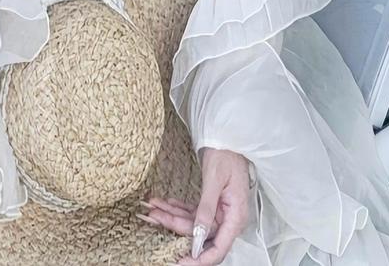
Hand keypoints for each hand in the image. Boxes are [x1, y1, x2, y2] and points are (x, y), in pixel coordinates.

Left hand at [139, 147, 251, 265]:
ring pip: (193, 222)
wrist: (228, 137)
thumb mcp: (214, 180)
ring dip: (172, 215)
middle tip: (154, 218)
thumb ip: (207, 208)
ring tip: (152, 207)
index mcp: (235, 217)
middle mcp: (229, 218)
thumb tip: (199, 234)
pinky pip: (193, 211)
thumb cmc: (227, 154)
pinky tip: (164, 203)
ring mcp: (220, 212)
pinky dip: (178, 208)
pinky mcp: (212, 203)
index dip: (200, 259)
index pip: (219, 248)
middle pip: (201, 234)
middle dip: (175, 227)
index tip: (181, 262)